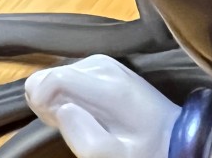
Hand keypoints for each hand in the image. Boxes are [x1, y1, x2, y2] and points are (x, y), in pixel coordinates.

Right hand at [25, 55, 178, 157]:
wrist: (171, 133)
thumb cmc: (144, 150)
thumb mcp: (116, 156)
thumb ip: (84, 138)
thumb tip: (61, 110)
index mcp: (109, 88)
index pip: (54, 77)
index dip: (40, 100)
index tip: (52, 122)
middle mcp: (104, 66)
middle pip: (51, 74)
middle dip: (49, 101)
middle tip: (72, 126)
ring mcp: (105, 63)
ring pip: (56, 74)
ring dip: (58, 99)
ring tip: (83, 121)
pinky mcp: (103, 66)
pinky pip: (68, 75)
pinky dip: (67, 94)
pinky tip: (85, 111)